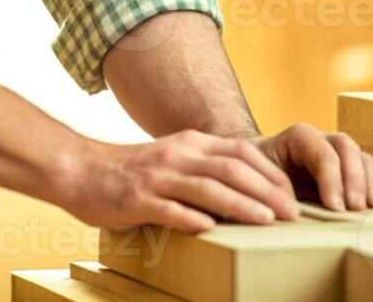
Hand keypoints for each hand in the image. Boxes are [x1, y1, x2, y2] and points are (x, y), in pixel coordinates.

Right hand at [59, 129, 299, 232]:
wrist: (80, 170)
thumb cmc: (132, 170)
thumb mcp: (174, 157)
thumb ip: (204, 167)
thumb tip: (246, 189)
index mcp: (191, 143)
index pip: (241, 153)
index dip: (270, 173)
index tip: (291, 194)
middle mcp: (178, 155)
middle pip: (232, 170)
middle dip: (267, 191)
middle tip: (291, 213)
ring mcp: (158, 177)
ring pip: (208, 188)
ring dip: (241, 204)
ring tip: (266, 220)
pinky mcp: (139, 200)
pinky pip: (171, 210)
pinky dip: (194, 219)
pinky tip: (213, 229)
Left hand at [252, 124, 372, 211]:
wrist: (259, 171)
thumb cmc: (258, 174)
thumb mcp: (258, 177)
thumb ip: (272, 189)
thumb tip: (288, 209)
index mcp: (299, 137)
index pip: (321, 151)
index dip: (331, 177)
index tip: (334, 206)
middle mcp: (322, 139)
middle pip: (346, 148)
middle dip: (354, 178)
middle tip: (354, 207)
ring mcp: (337, 152)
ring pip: (361, 156)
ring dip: (369, 181)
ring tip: (370, 207)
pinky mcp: (347, 167)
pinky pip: (367, 169)